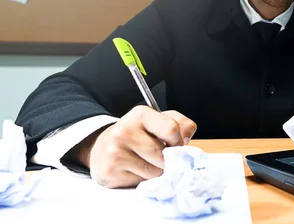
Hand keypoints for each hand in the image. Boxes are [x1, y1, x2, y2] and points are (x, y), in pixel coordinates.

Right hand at [81, 106, 196, 187]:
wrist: (102, 148)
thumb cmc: (136, 134)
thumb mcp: (158, 121)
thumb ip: (180, 124)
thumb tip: (187, 137)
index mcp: (141, 114)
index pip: (172, 129)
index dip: (178, 142)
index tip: (175, 146)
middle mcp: (125, 131)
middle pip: (163, 155)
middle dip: (167, 161)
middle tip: (161, 157)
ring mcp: (115, 152)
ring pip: (154, 172)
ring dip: (157, 172)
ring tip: (147, 163)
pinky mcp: (110, 172)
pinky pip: (141, 182)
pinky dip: (143, 180)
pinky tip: (134, 170)